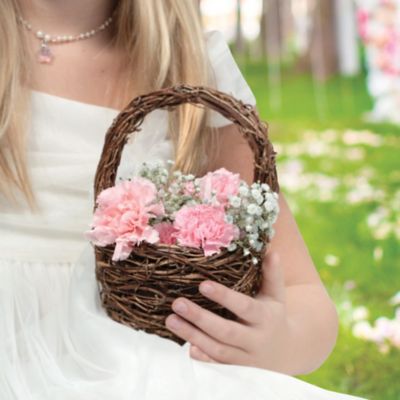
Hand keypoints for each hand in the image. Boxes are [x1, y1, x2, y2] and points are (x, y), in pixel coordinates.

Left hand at [164, 251, 291, 370]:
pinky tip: (187, 348)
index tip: (203, 285)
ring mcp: (246, 358)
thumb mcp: (276, 295)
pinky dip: (203, 358)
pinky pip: (218, 366)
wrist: (286, 352)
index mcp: (265, 318)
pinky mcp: (237, 369)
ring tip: (171, 319)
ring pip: (218, 350)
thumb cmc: (274, 316)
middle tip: (177, 303)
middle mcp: (256, 340)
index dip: (224, 297)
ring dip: (193, 336)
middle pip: (226, 331)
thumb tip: (272, 252)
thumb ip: (272, 274)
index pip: (244, 307)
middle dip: (200, 318)